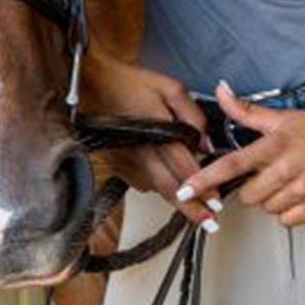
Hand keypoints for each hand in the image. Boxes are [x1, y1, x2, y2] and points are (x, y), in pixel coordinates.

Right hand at [79, 53, 216, 230]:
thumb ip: (192, 115)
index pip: (184, 168)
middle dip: (191, 210)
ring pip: (155, 188)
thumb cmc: (129, 82)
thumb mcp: (169, 87)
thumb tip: (206, 143)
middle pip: (169, 188)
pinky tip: (167, 178)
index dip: (203, 189)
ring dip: (175, 198)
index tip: (217, 205)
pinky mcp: (116, 165)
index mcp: (157, 131)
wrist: (88, 84)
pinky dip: (157, 184)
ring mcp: (125, 161)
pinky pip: (141, 182)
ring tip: (195, 205)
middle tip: (210, 223)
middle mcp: (140, 152)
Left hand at [179, 83, 304, 227]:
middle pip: (247, 195)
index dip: (204, 179)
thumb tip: (221, 91)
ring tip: (289, 181)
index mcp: (274, 146)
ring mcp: (302, 190)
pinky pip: (286, 220)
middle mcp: (286, 170)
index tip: (184, 191)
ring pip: (267, 208)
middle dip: (253, 187)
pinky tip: (299, 193)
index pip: (231, 165)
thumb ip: (246, 110)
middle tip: (270, 173)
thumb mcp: (283, 116)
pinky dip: (289, 211)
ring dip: (272, 199)